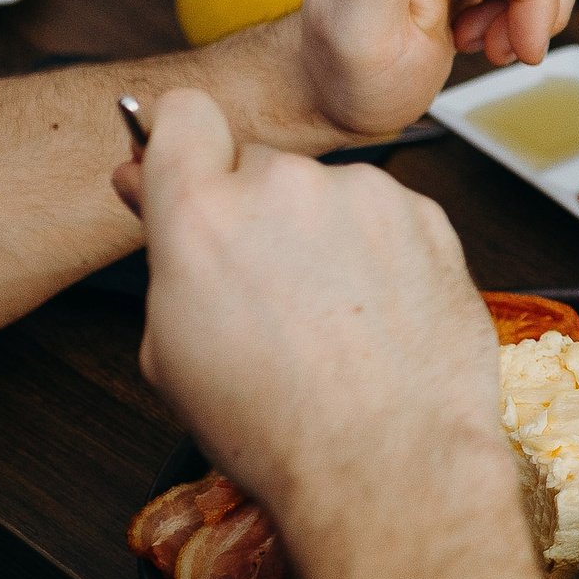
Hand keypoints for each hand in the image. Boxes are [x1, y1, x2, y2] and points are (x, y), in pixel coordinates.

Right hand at [118, 90, 502, 516]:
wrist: (389, 463)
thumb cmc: (279, 427)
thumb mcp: (172, 348)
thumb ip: (167, 253)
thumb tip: (151, 190)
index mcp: (201, 213)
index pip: (180, 114)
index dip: (186, 145)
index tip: (194, 171)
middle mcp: (285, 186)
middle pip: (260, 165)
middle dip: (260, 212)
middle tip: (271, 288)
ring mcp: (364, 195)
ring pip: (330, 194)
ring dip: (327, 236)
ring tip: (334, 322)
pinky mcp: (427, 218)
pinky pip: (388, 219)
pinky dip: (382, 255)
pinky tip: (377, 320)